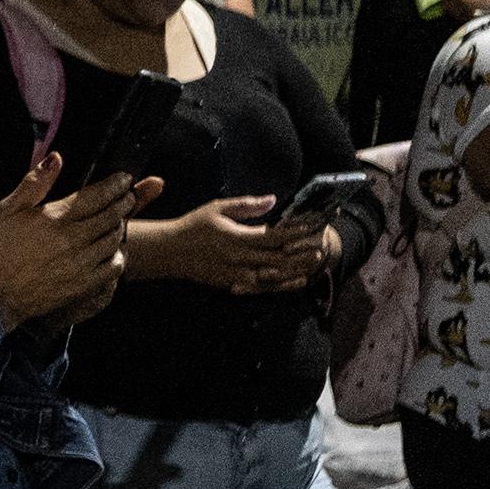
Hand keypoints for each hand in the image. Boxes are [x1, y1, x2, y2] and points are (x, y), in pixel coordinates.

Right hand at [0, 158, 137, 331]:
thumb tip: (56, 158)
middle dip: (124, 201)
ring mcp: (82, 264)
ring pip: (115, 238)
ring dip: (120, 225)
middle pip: (112, 215)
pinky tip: (111, 249)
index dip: (116, 184)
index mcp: (55, 218)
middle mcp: (73, 240)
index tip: (125, 178)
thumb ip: (34, 184)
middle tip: (128, 195)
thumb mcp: (6, 211)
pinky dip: (117, 254)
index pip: (98, 195)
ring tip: (118, 219)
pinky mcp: (85, 285)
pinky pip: (114, 266)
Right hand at [143, 194, 326, 294]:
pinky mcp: (232, 285)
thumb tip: (272, 200)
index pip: (272, 236)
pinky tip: (296, 282)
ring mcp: (235, 274)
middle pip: (277, 258)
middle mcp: (238, 258)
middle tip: (321, 247)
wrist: (169, 252)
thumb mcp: (217, 208)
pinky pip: (262, 288)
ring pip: (273, 276)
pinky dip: (281, 286)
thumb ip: (246, 205)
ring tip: (314, 264)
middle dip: (300, 253)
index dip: (293, 232)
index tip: (310, 226)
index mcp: (235, 237)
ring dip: (295, 270)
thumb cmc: (193, 226)